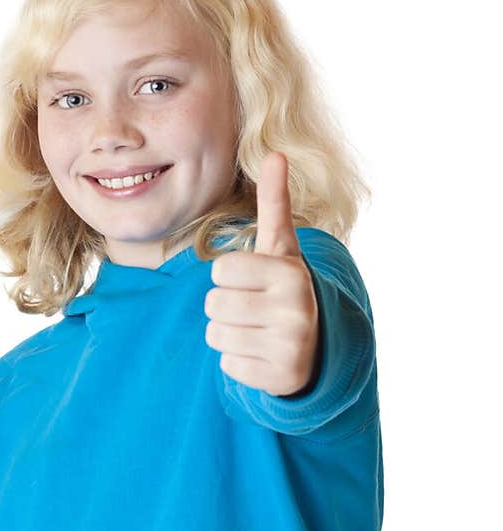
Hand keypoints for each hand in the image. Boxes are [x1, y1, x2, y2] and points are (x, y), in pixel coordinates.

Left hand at [204, 152, 319, 395]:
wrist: (316, 345)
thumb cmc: (283, 289)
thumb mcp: (282, 249)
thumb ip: (275, 204)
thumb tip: (276, 153)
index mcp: (291, 273)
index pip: (220, 271)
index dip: (229, 277)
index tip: (252, 282)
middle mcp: (295, 309)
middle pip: (213, 304)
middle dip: (225, 307)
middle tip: (253, 310)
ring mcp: (290, 346)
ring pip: (216, 335)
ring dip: (228, 334)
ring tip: (256, 330)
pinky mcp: (280, 377)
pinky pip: (228, 365)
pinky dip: (238, 361)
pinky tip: (261, 354)